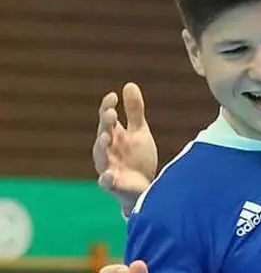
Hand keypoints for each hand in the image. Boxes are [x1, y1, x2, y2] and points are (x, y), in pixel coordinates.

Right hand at [93, 83, 157, 216]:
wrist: (146, 188)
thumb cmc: (138, 158)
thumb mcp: (139, 132)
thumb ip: (134, 111)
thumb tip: (129, 84)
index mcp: (113, 136)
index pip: (107, 119)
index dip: (108, 107)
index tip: (113, 96)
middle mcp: (107, 150)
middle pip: (102, 135)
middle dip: (106, 125)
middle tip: (111, 113)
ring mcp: (108, 167)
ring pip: (100, 157)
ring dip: (102, 147)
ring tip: (106, 137)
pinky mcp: (113, 185)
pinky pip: (106, 183)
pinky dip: (107, 179)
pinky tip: (110, 174)